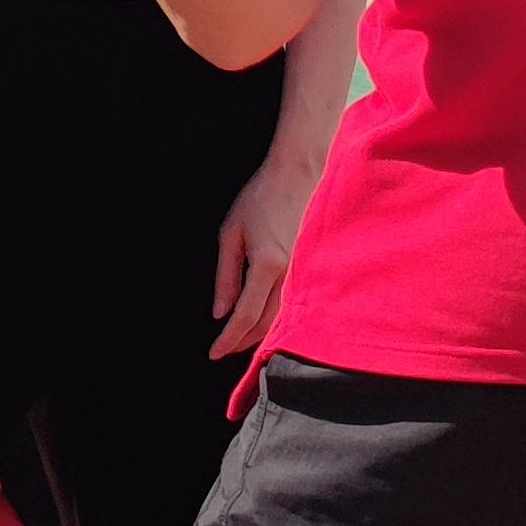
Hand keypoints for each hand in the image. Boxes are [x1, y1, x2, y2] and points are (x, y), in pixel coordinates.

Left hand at [209, 147, 316, 358]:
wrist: (300, 172)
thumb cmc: (262, 196)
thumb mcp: (232, 232)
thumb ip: (226, 276)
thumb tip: (220, 311)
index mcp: (266, 263)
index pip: (245, 316)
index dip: (228, 339)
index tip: (214, 353)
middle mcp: (289, 273)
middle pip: (266, 324)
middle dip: (244, 342)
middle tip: (225, 349)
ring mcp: (304, 271)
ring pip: (283, 318)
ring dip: (262, 334)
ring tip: (242, 340)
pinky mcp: (311, 267)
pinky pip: (294, 303)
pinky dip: (278, 318)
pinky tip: (267, 321)